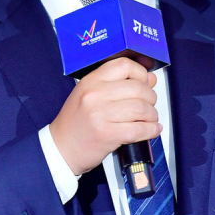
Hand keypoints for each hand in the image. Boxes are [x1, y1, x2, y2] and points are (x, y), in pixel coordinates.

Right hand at [49, 57, 159, 175]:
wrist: (61, 149)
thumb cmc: (76, 123)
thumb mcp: (90, 95)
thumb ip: (119, 85)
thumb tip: (150, 78)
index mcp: (90, 81)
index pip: (124, 66)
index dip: (141, 73)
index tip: (145, 82)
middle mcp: (94, 95)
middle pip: (138, 88)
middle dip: (151, 97)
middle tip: (149, 104)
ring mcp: (100, 115)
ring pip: (142, 108)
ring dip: (152, 115)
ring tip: (150, 119)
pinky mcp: (107, 134)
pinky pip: (139, 129)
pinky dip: (151, 130)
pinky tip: (152, 130)